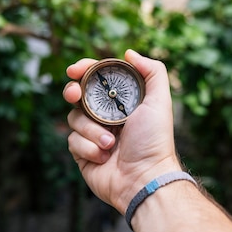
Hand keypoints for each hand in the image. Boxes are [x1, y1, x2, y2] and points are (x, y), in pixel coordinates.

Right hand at [63, 49, 180, 213]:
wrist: (143, 178)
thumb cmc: (153, 141)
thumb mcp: (159, 101)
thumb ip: (152, 71)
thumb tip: (129, 53)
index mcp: (121, 103)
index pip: (97, 79)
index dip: (84, 70)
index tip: (75, 69)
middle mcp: (106, 117)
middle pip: (78, 95)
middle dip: (73, 92)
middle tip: (75, 95)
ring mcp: (93, 135)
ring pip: (74, 119)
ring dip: (91, 129)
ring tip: (110, 143)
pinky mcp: (83, 154)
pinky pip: (72, 141)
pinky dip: (87, 147)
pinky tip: (103, 157)